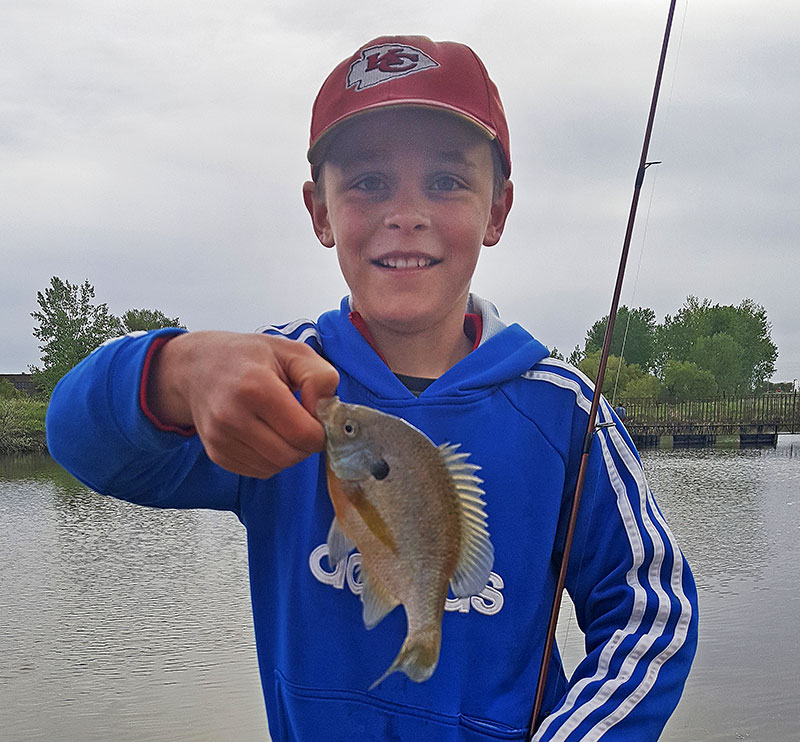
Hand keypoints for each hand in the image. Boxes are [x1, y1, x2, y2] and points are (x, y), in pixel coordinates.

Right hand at [147, 331, 338, 477]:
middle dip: (306, 443)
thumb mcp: (291, 351)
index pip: (304, 434)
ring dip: (289, 452)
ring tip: (281, 424)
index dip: (321, 430)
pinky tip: (265, 433)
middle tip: (302, 420)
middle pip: (291, 456)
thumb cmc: (249, 357)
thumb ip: (320, 377)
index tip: (317, 415)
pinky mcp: (216, 454)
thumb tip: (327, 412)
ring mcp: (220, 439)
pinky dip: (270, 458)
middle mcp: (232, 417)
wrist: (197, 368)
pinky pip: (259, 471)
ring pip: (276, 467)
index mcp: (255, 388)